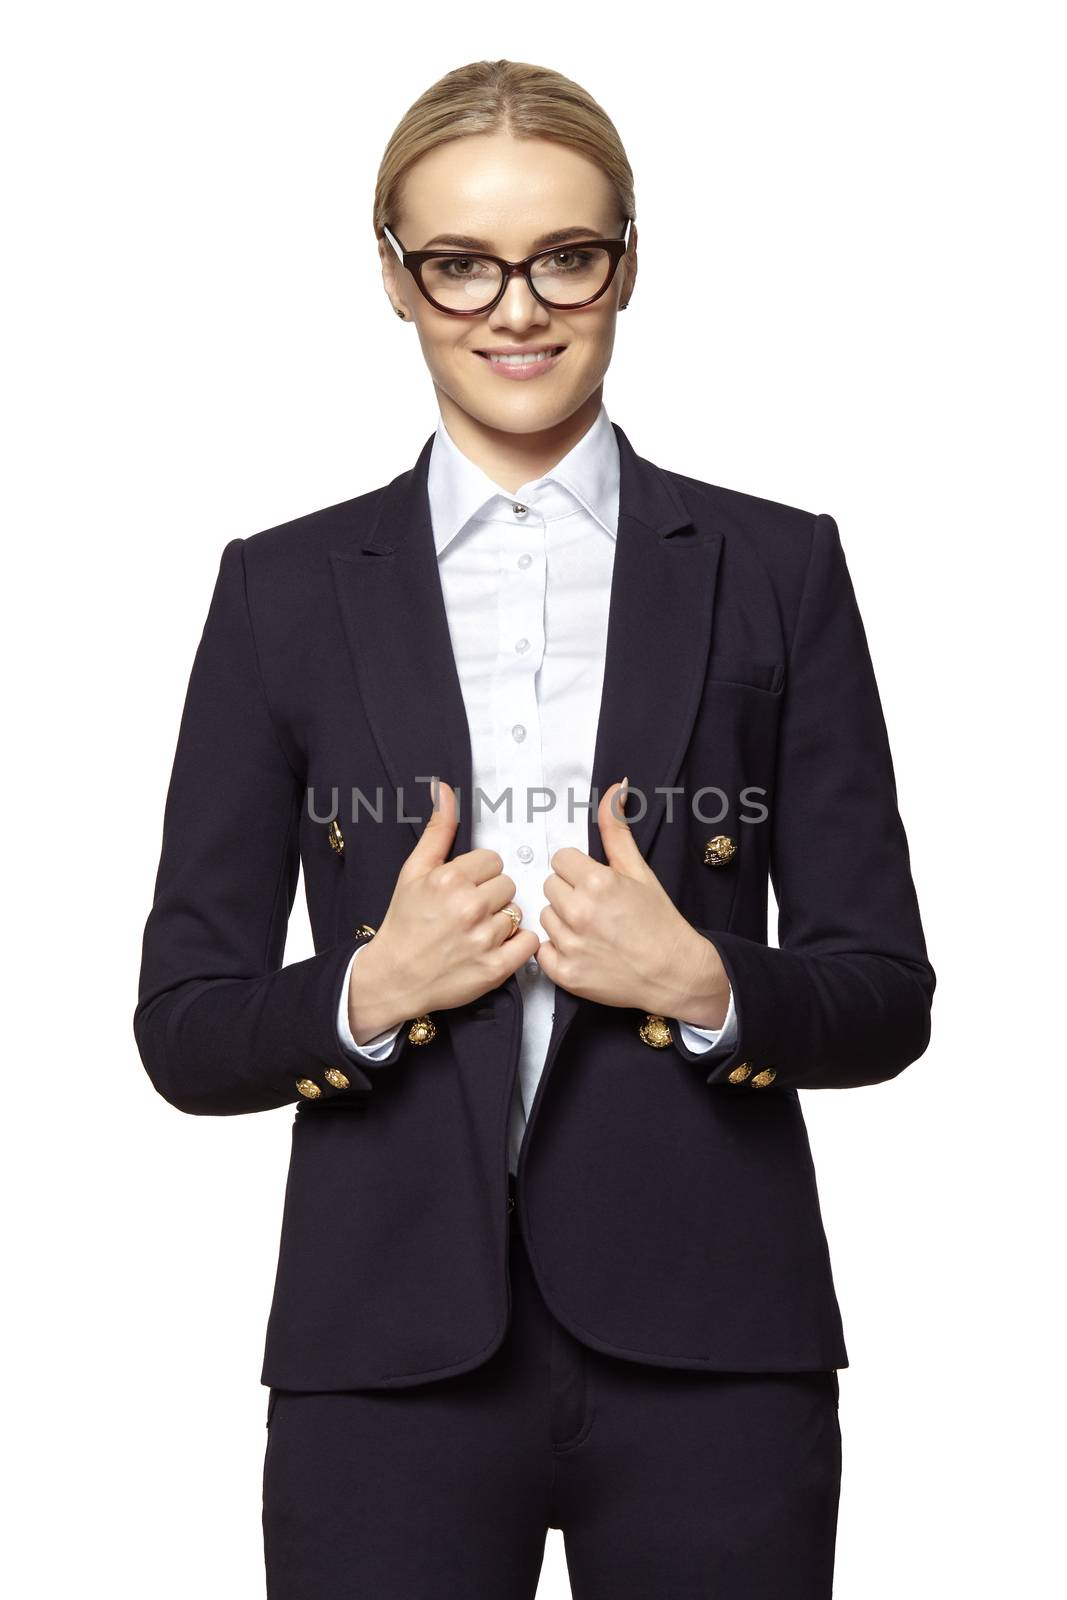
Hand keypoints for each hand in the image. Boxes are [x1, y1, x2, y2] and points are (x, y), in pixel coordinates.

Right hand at [347, 779, 540, 1040]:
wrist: (394, 977)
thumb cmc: (404, 922)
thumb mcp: (413, 871)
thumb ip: (437, 830)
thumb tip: (445, 789)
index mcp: (450, 879)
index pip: (493, 860)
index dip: (479, 874)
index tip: (463, 889)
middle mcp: (469, 907)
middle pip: (508, 885)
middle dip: (491, 896)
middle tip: (468, 912)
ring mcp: (484, 939)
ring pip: (518, 913)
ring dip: (502, 921)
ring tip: (476, 932)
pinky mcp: (495, 968)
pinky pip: (529, 942)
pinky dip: (517, 944)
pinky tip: (494, 946)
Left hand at [536, 778, 730, 1024]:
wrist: (675, 973)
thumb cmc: (659, 921)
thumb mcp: (640, 871)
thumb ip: (618, 830)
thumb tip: (616, 788)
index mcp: (598, 882)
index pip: (561, 859)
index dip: (579, 870)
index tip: (595, 883)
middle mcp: (580, 913)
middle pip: (550, 886)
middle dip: (570, 893)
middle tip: (596, 907)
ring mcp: (571, 946)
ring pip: (546, 916)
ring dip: (563, 921)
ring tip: (592, 930)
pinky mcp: (565, 974)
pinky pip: (542, 951)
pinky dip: (558, 952)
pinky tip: (583, 950)